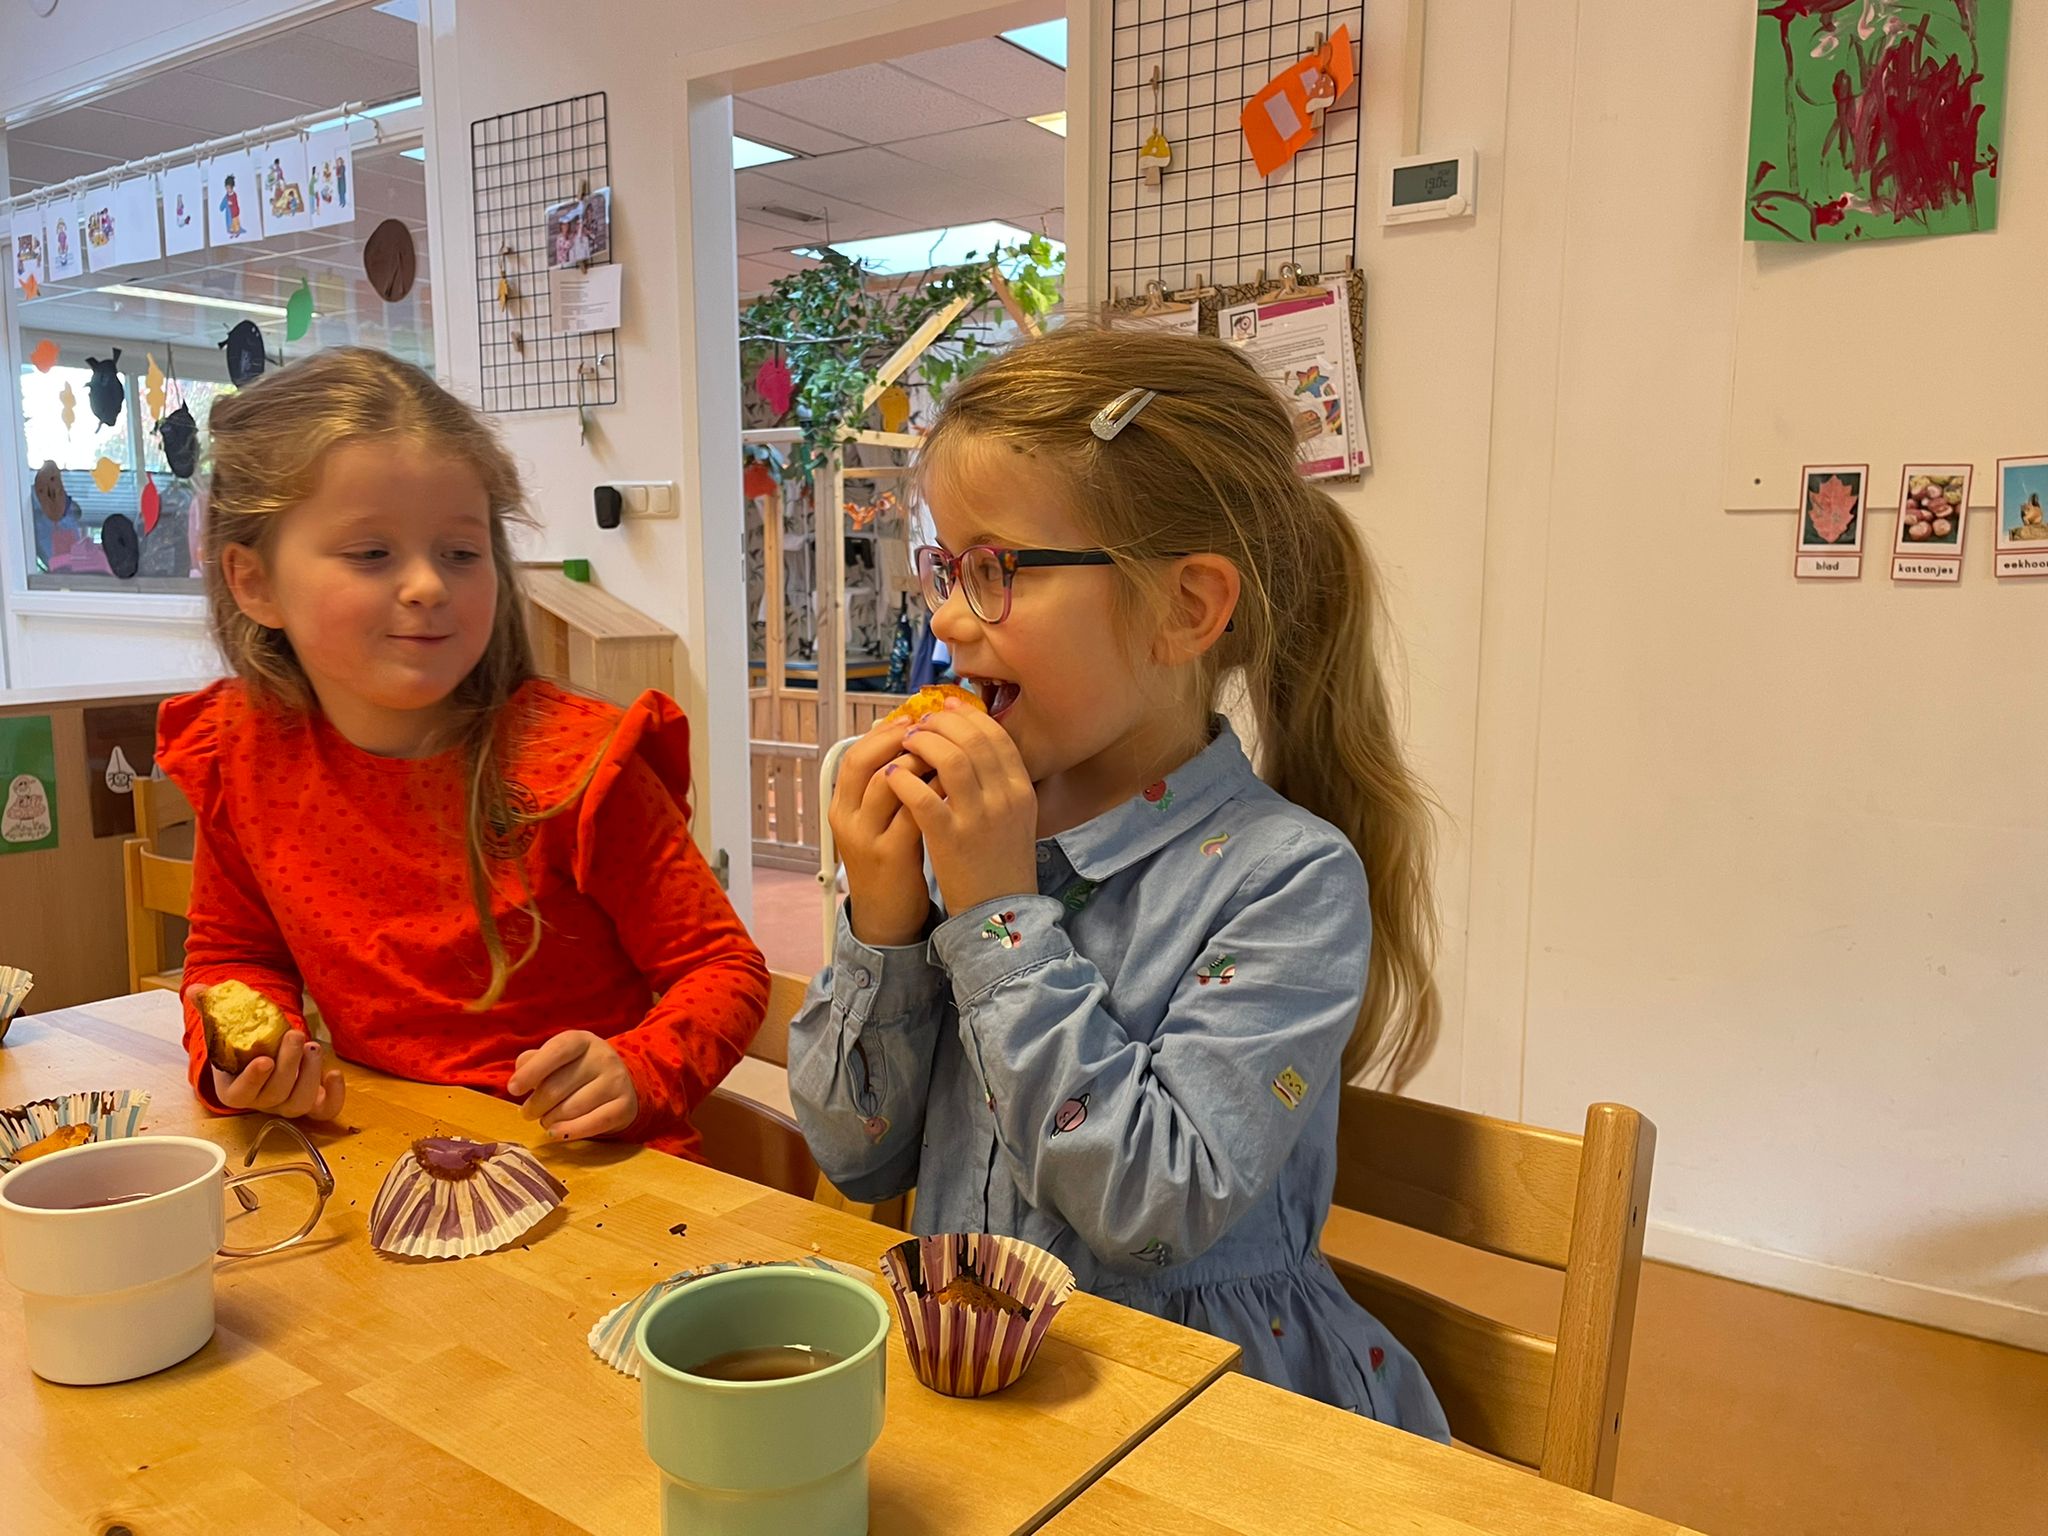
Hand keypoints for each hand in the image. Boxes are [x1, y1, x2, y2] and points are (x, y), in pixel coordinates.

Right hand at [192, 986, 345, 1119]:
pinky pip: (324, 1110)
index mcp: (235, 1089)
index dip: (253, 1080)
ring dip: (309, 1075)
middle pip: (275, 1094)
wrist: (263, 1057)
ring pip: (299, 1103)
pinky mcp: (312, 1101)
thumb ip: (209, 1008)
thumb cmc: (242, 1044)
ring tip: (313, 1047)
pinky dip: (333, 1096)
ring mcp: (287, 1104)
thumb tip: (195, 988)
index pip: (240, 1095)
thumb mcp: (224, 1028)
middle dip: (289, 1064)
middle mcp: (262, 1101)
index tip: (264, 1060)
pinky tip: (334, 1073)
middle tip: (296, 1035)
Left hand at [507, 1030, 638, 1140]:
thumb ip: (532, 1061)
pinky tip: (555, 1133)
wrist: (619, 1083)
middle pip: (556, 1088)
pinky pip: (592, 1124)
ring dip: (549, 1120)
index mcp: (582, 1040)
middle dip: (534, 1105)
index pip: (556, 1052)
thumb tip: (519, 1075)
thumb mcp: (556, 1058)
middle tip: (528, 1112)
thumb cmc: (575, 1070)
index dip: (531, 1072)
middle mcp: (602, 1057)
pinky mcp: (624, 1106)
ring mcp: (617, 1081)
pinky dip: (569, 1131)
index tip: (513, 1089)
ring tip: (546, 1119)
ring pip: (570, 1109)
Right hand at [830, 719, 933, 947]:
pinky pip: (913, 813)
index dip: (884, 733)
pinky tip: (956, 783)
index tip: (914, 717)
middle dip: (899, 740)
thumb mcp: (880, 819)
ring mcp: (865, 838)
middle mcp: (847, 819)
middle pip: (863, 762)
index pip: (854, 754)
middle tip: (932, 727)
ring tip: (947, 749)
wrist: (887, 914)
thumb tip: (913, 737)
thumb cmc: (891, 858)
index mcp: (841, 805)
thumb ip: (889, 784)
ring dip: (919, 761)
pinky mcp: (890, 856)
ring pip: (887, 783)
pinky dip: (935, 792)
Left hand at [886, 701, 1039, 915]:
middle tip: (920, 722)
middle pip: (972, 740)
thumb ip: (999, 779)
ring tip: (905, 742)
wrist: (998, 909)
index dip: (968, 716)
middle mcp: (1004, 798)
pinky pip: (923, 797)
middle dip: (941, 723)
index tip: (946, 706)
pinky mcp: (950, 839)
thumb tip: (972, 741)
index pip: (995, 736)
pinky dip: (905, 779)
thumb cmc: (1000, 860)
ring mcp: (978, 818)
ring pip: (950, 760)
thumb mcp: (1015, 815)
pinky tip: (892, 774)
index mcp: (1021, 789)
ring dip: (922, 743)